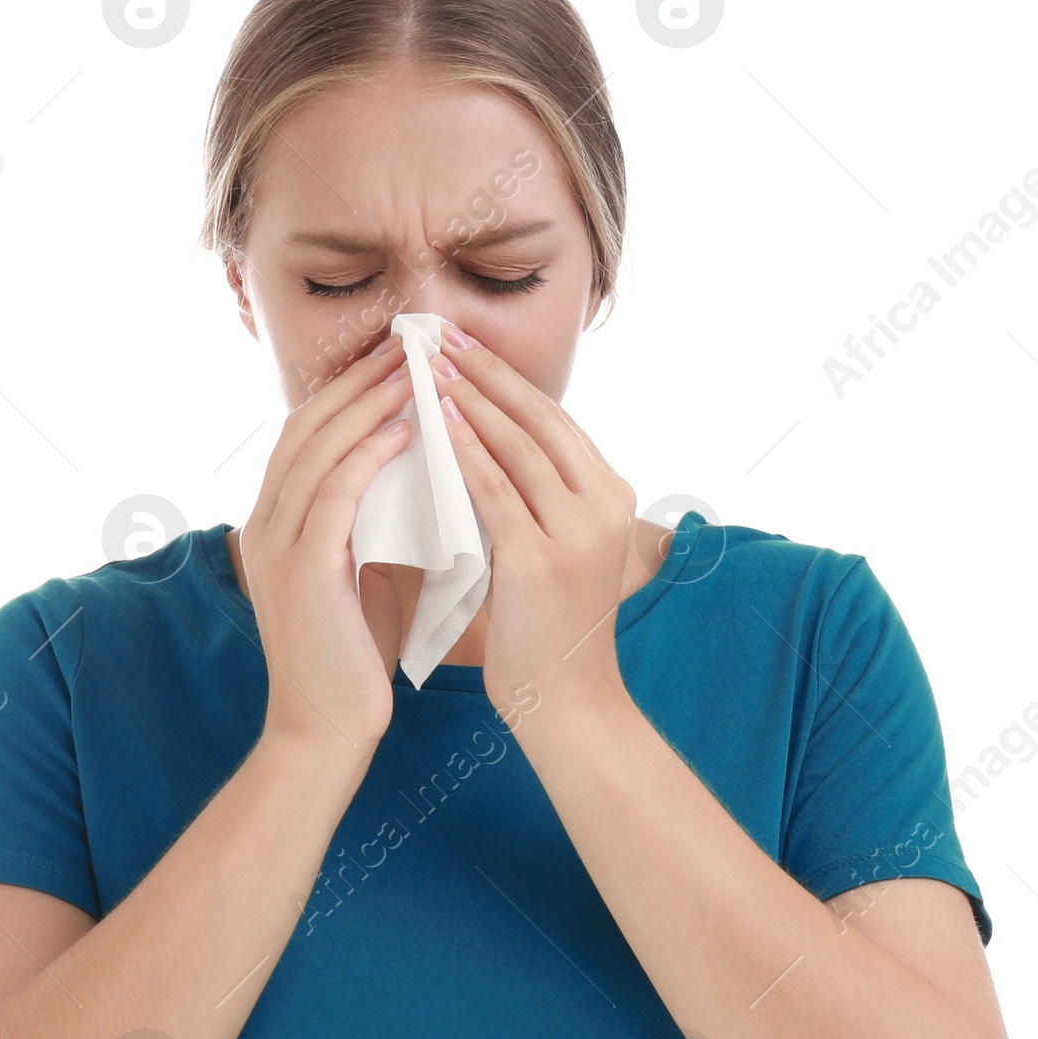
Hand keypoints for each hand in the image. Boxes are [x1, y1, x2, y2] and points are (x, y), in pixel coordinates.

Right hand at [242, 340, 413, 760]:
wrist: (323, 730)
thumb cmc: (350, 660)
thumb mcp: (357, 577)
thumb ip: (371, 526)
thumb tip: (418, 479)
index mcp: (272, 525)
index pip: (305, 436)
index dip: (346, 392)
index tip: (394, 361)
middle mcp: (263, 526)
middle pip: (306, 427)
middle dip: (357, 381)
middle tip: (408, 345)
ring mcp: (277, 547)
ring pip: (318, 451)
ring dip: (367, 404)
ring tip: (413, 372)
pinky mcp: (302, 571)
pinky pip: (334, 494)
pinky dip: (368, 455)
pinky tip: (404, 429)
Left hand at [431, 322, 638, 720]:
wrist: (568, 704)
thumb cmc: (548, 632)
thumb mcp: (551, 550)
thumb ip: (531, 499)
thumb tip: (481, 447)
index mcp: (608, 495)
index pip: (553, 419)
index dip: (505, 378)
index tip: (462, 344)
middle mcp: (602, 504)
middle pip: (538, 419)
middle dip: (485, 372)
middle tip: (438, 334)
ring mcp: (576, 531)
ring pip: (518, 446)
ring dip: (469, 399)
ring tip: (429, 365)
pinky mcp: (541, 560)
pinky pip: (495, 491)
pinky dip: (463, 452)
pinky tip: (434, 424)